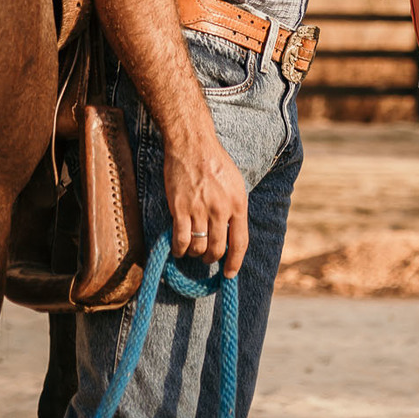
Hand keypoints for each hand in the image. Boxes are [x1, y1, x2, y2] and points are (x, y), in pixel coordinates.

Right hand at [164, 128, 248, 277]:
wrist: (192, 143)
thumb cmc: (215, 161)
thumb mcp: (235, 184)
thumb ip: (234, 209)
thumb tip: (230, 235)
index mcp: (238, 203)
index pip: (240, 243)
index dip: (234, 263)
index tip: (228, 274)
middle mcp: (221, 209)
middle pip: (217, 249)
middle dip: (211, 258)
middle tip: (205, 256)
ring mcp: (200, 210)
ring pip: (198, 248)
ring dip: (194, 253)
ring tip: (191, 248)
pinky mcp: (180, 209)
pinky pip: (180, 240)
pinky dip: (179, 249)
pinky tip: (178, 248)